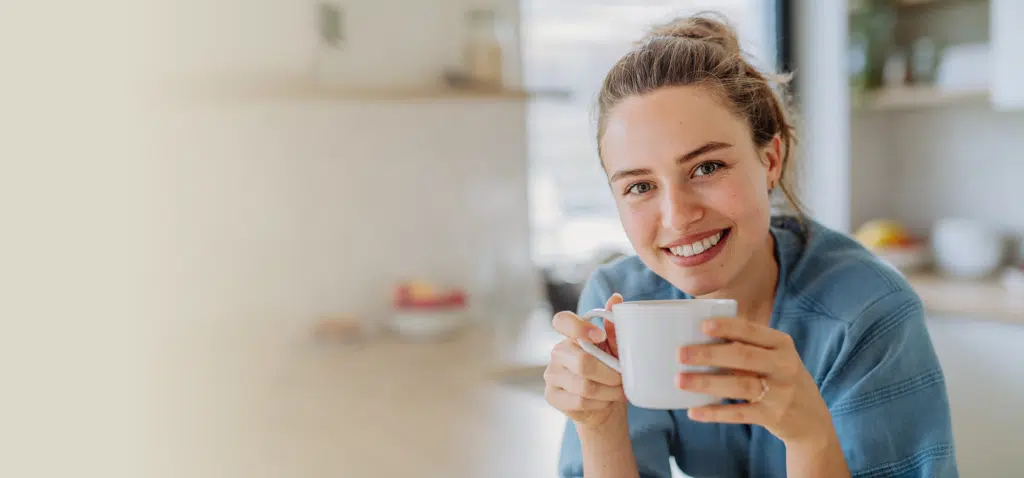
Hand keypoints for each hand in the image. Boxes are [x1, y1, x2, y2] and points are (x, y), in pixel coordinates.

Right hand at [544, 293, 626, 427]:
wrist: (603, 406)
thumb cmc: (609, 372)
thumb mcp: (615, 349)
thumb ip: (614, 327)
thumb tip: (616, 298)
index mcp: (571, 335)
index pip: (562, 321)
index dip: (579, 327)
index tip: (600, 336)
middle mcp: (557, 352)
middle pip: (582, 362)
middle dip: (610, 373)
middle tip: (623, 378)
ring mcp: (551, 375)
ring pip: (584, 385)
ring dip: (609, 391)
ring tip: (619, 391)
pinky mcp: (552, 396)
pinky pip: (579, 401)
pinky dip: (599, 403)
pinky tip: (605, 401)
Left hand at [676, 317, 835, 444]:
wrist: (812, 419)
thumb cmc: (780, 378)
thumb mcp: (774, 357)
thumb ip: (746, 347)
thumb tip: (697, 336)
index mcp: (781, 344)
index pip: (752, 331)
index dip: (727, 327)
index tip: (702, 325)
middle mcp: (784, 366)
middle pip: (743, 357)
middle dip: (709, 354)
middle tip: (680, 353)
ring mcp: (780, 393)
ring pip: (739, 385)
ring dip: (707, 383)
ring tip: (679, 381)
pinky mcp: (773, 416)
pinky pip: (739, 414)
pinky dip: (715, 413)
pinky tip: (693, 411)